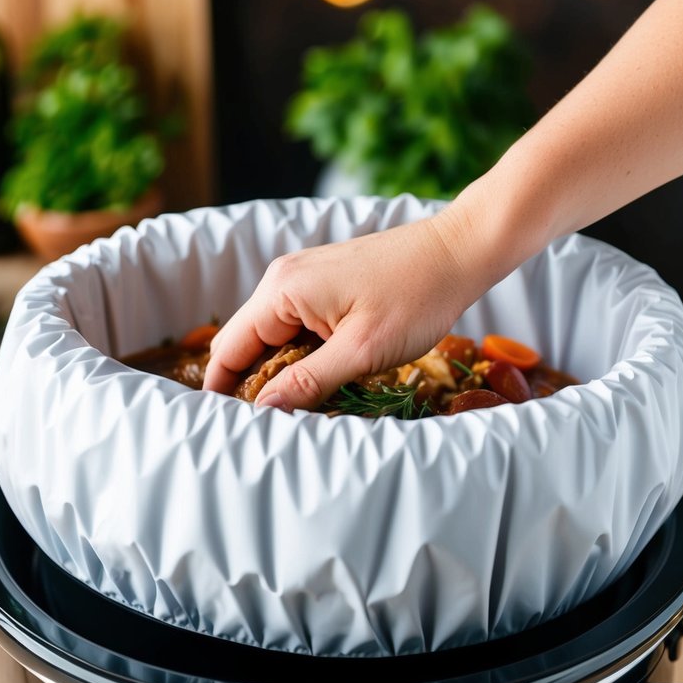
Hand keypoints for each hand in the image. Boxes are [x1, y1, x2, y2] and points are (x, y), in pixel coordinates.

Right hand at [203, 214, 469, 410]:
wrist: (458, 252)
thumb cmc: (416, 297)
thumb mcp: (362, 351)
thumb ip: (309, 381)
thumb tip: (264, 410)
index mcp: (282, 291)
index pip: (229, 349)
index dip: (223, 390)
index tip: (229, 429)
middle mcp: (283, 279)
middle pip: (245, 343)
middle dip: (249, 383)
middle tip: (267, 427)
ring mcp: (304, 278)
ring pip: (272, 336)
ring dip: (280, 371)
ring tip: (298, 409)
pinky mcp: (324, 283)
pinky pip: (295, 325)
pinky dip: (300, 354)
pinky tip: (321, 378)